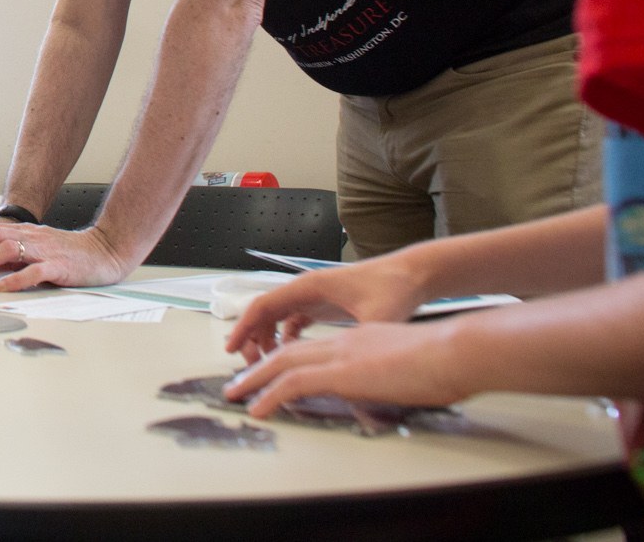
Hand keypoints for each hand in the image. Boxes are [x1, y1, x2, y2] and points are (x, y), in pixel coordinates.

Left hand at [0, 220, 128, 290]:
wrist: (104, 251)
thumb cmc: (64, 254)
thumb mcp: (29, 251)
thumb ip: (2, 255)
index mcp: (16, 234)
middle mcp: (25, 237)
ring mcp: (41, 249)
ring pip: (6, 249)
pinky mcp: (57, 265)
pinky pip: (34, 271)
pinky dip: (16, 278)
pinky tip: (2, 287)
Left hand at [220, 321, 475, 418]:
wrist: (455, 350)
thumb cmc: (446, 362)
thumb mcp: (410, 368)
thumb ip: (390, 378)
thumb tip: (388, 395)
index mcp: (360, 340)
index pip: (314, 350)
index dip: (290, 362)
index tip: (274, 376)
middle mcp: (344, 343)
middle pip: (290, 353)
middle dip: (261, 368)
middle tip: (240, 383)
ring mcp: (341, 354)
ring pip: (283, 364)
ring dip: (255, 380)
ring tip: (236, 395)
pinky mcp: (342, 371)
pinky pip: (293, 383)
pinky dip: (270, 395)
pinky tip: (258, 409)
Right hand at [223, 255, 429, 362]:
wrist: (412, 275)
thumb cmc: (394, 288)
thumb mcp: (376, 317)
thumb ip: (359, 340)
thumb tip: (347, 367)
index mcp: (308, 287)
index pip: (262, 305)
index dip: (243, 328)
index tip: (231, 350)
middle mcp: (306, 290)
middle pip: (265, 313)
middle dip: (251, 339)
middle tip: (251, 367)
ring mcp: (315, 297)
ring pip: (277, 318)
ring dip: (267, 339)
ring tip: (267, 365)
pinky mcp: (325, 306)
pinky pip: (293, 322)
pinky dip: (285, 338)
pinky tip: (291, 355)